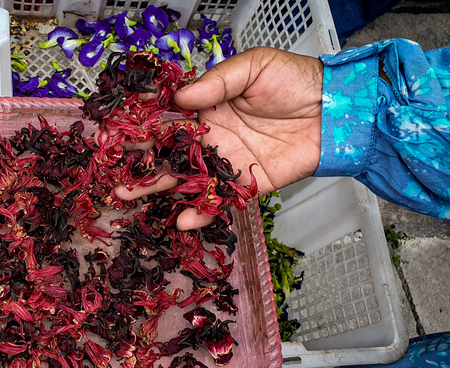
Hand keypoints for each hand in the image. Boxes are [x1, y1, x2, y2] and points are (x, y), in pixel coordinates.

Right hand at [114, 47, 323, 229]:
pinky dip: (201, 212)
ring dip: (157, 188)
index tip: (116, 134)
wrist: (335, 111)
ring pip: (184, 178)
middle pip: (167, 152)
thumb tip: (182, 95)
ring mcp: (225, 162)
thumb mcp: (253, 66)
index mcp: (207, 107)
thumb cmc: (296, 81)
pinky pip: (218, 200)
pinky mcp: (245, 184)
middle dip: (139, 163)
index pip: (167, 118)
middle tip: (113, 174)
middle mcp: (210, 136)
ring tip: (129, 195)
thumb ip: (217, 82)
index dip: (141, 126)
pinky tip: (182, 219)